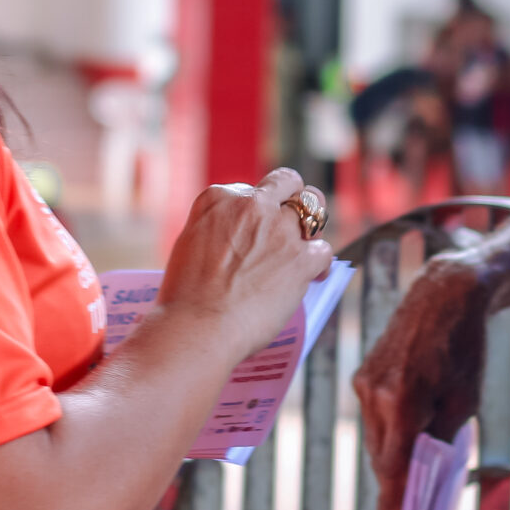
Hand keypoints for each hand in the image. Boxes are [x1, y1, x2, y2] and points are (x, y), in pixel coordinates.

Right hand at [162, 168, 333, 358]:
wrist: (197, 326)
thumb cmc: (185, 296)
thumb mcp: (188, 243)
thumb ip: (215, 229)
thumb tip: (234, 238)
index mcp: (219, 198)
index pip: (248, 190)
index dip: (256, 209)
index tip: (256, 227)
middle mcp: (251, 205)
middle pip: (288, 182)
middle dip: (293, 197)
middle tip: (292, 220)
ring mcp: (279, 230)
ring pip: (314, 211)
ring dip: (311, 228)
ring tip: (306, 245)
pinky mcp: (300, 259)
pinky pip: (324, 251)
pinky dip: (321, 265)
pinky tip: (314, 276)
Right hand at [352, 252, 492, 509]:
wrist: (444, 295)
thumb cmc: (463, 349)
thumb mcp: (463, 402)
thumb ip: (439, 440)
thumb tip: (423, 478)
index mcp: (403, 402)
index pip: (393, 466)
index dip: (393, 500)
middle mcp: (375, 394)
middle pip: (381, 456)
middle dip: (395, 481)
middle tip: (407, 509)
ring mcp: (364, 383)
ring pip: (376, 438)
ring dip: (393, 453)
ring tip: (417, 459)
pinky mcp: (362, 375)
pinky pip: (373, 417)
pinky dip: (389, 429)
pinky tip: (409, 426)